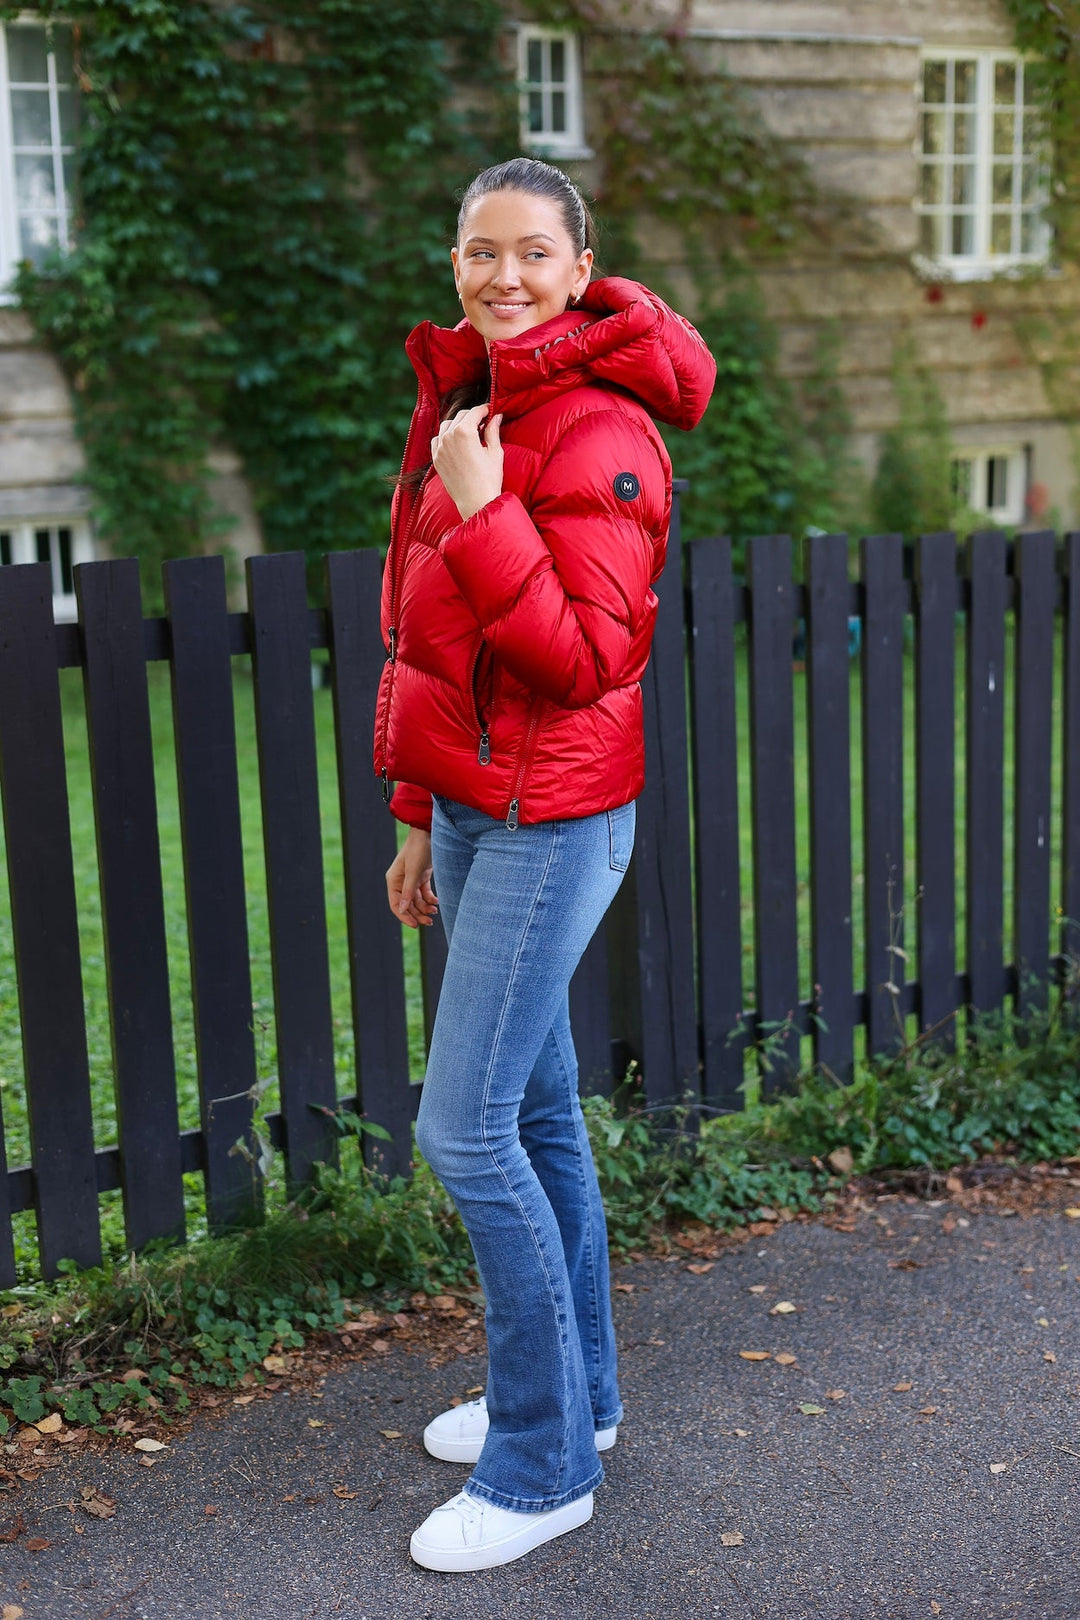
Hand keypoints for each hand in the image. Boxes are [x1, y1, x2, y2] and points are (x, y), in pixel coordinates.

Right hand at [386, 828, 437, 928]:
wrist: (428, 834)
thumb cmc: (418, 850)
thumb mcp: (414, 872)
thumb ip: (408, 891)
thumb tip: (401, 909)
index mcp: (393, 880)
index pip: (395, 904)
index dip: (404, 916)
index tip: (416, 925)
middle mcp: (400, 882)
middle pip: (407, 904)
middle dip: (417, 914)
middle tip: (430, 922)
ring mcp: (411, 879)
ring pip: (416, 900)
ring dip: (425, 908)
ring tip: (435, 912)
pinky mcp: (421, 876)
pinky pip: (424, 893)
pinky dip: (430, 899)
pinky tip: (437, 902)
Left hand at [431, 406, 503, 521]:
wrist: (475, 502)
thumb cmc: (489, 479)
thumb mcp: (494, 452)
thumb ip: (493, 431)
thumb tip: (496, 416)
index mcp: (464, 432)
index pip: (474, 412)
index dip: (484, 410)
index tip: (490, 411)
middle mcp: (448, 436)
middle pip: (460, 416)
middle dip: (472, 416)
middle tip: (483, 422)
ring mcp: (440, 448)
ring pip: (447, 425)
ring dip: (458, 424)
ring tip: (470, 431)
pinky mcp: (436, 458)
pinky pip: (437, 439)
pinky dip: (446, 436)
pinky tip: (455, 441)